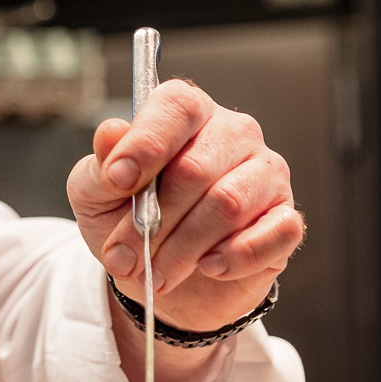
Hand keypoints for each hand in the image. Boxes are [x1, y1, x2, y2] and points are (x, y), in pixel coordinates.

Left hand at [68, 79, 303, 331]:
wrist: (157, 275)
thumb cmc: (125, 221)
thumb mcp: (95, 194)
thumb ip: (100, 167)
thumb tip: (110, 133)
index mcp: (186, 116)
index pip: (177, 106)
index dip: (145, 143)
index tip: (117, 181)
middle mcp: (232, 135)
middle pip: (196, 168)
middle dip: (152, 221)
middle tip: (125, 258)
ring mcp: (266, 175)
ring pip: (228, 204)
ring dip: (183, 249)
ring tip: (157, 274)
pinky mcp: (285, 218)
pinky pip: (275, 233)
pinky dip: (236, 257)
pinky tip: (209, 268)